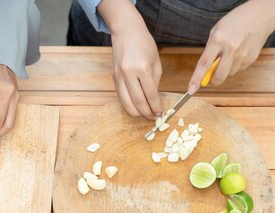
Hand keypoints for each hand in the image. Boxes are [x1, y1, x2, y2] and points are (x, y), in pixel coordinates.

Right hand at [98, 0, 161, 118]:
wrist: (126, 32)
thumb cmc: (144, 44)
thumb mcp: (156, 62)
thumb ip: (155, 82)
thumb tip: (154, 100)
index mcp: (142, 68)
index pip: (150, 95)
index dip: (156, 107)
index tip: (160, 114)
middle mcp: (128, 73)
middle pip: (138, 102)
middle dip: (147, 113)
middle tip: (153, 118)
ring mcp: (119, 77)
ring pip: (126, 103)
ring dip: (136, 113)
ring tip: (145, 115)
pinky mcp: (113, 78)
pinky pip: (121, 97)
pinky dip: (129, 105)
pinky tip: (136, 107)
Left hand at [188, 0, 274, 92]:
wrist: (260, 16)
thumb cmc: (234, 23)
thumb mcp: (216, 31)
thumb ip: (210, 51)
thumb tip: (205, 72)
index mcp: (218, 39)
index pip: (204, 64)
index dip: (196, 79)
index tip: (191, 90)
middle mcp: (231, 48)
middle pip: (219, 76)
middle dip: (213, 81)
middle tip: (211, 77)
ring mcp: (243, 54)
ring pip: (229, 74)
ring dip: (225, 70)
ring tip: (230, 54)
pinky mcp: (251, 58)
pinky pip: (238, 69)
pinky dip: (235, 65)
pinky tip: (239, 52)